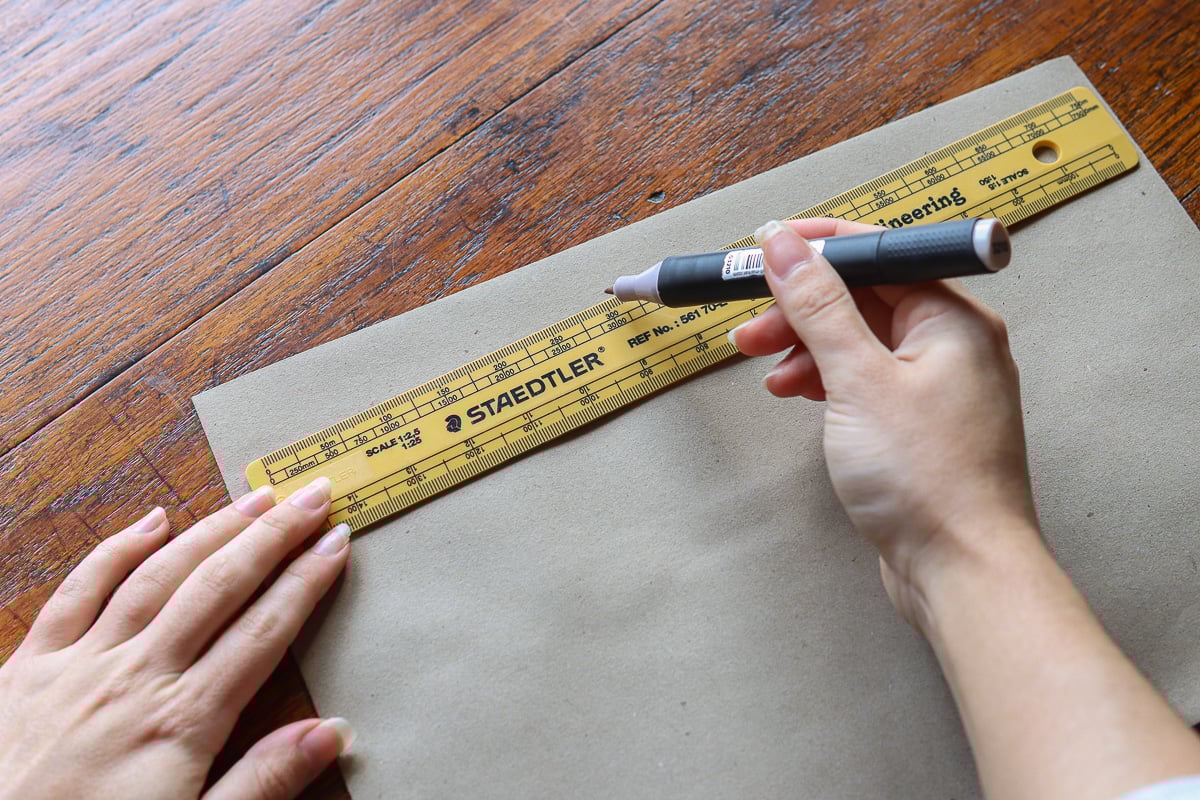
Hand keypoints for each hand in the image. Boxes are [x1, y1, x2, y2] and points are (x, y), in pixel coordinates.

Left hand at [0, 477, 351, 799]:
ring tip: (255, 498)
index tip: (337, 542)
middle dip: (274, 535)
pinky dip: (118, 549)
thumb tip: (331, 732)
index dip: (307, 580)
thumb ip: (263, 783)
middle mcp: (136, 676)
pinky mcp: (28, 667)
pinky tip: (153, 521)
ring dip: (213, 529)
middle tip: (312, 495)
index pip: (264, 630)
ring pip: (159, 574)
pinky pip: (79, 590)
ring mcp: (79, 664)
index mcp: (182, 721)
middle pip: (220, 586)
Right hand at [729, 218, 1039, 629]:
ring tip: (764, 365)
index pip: (879, 256)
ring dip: (807, 346)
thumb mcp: (858, 380)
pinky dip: (826, 380)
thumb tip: (785, 244)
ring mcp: (936, 386)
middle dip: (801, 307)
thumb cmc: (928, 480)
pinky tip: (797, 392)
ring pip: (860, 341)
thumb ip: (818, 306)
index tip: (762, 253)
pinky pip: (865, 379)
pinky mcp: (918, 424)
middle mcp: (953, 344)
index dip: (815, 250)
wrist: (962, 571)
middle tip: (750, 324)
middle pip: (865, 299)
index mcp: (954, 319)